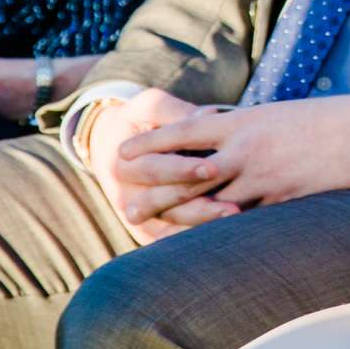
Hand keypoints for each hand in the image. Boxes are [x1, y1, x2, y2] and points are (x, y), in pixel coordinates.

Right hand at [87, 88, 235, 244]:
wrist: (114, 145)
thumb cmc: (141, 120)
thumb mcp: (149, 107)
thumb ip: (174, 111)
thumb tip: (208, 115)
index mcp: (124, 162)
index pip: (155, 169)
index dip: (182, 169)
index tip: (213, 167)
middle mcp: (127, 194)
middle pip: (164, 204)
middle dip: (199, 204)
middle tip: (233, 205)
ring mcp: (136, 216)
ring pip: (169, 227)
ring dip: (202, 226)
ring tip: (236, 220)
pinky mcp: (147, 231)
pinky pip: (170, 242)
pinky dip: (193, 241)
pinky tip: (223, 236)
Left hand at [119, 95, 349, 215]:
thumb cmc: (323, 120)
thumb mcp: (276, 115)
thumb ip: (244, 130)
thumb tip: (218, 142)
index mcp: (244, 121)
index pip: (185, 131)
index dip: (150, 144)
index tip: (122, 154)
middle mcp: (246, 150)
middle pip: (186, 172)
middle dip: (153, 189)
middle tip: (124, 205)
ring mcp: (262, 179)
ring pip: (208, 203)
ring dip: (176, 216)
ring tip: (148, 227)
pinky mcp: (280, 202)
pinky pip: (242, 221)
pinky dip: (217, 232)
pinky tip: (200, 245)